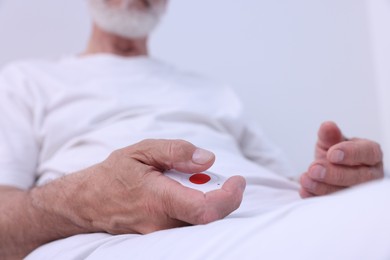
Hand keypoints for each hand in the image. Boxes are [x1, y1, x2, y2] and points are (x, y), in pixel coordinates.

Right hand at [33, 139, 245, 234]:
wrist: (87, 202)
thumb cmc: (113, 175)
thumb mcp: (141, 151)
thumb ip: (176, 152)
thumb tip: (207, 159)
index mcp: (158, 199)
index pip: (206, 210)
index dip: (230, 197)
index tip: (238, 181)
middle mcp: (162, 223)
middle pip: (209, 216)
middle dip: (217, 191)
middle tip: (199, 173)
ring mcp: (161, 235)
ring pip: (200, 221)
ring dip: (205, 198)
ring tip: (181, 181)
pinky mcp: (161, 238)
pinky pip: (189, 223)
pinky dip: (195, 206)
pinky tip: (178, 193)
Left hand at [299, 121, 383, 197]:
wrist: (330, 169)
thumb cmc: (335, 152)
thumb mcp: (331, 141)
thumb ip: (330, 136)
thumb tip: (327, 126)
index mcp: (370, 153)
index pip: (368, 153)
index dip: (351, 154)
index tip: (332, 154)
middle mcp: (371, 174)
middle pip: (359, 177)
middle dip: (334, 173)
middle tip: (314, 168)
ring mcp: (360, 192)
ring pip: (347, 193)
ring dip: (324, 187)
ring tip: (306, 179)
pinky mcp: (346, 204)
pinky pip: (334, 204)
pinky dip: (317, 198)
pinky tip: (305, 191)